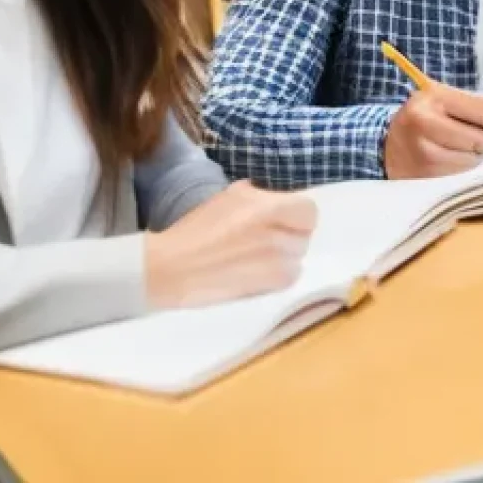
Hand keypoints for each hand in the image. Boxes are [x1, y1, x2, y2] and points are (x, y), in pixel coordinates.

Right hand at [144, 180, 317, 308]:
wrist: (172, 267)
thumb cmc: (198, 227)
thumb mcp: (231, 195)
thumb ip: (261, 195)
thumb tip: (277, 198)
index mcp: (270, 208)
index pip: (310, 211)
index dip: (298, 215)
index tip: (284, 218)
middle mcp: (278, 235)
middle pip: (305, 235)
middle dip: (290, 235)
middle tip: (267, 237)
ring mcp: (276, 263)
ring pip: (298, 258)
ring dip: (285, 257)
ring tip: (259, 256)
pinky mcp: (268, 287)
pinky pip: (288, 278)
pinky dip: (278, 276)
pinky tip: (256, 272)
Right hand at [383, 83, 482, 178]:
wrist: (390, 145)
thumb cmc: (427, 118)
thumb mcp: (446, 100)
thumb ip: (476, 104)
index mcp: (434, 96)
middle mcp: (424, 122)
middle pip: (480, 139)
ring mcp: (423, 152)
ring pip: (472, 160)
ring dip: (479, 159)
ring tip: (473, 152)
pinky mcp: (423, 175)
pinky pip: (459, 176)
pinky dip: (466, 171)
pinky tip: (459, 163)